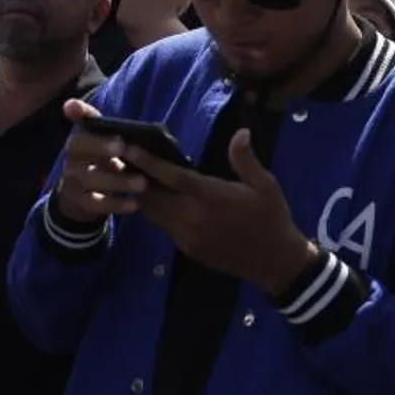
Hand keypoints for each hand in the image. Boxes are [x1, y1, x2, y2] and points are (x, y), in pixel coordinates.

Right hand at [54, 99, 143, 223]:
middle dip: (101, 145)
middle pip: (79, 147)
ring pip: (91, 178)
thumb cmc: (103, 161)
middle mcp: (72, 155)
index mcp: (82, 137)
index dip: (79, 113)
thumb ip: (116, 129)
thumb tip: (135, 121)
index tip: (76, 107)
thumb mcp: (108, 145)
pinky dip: (116, 204)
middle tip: (123, 146)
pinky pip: (95, 203)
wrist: (82, 196)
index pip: (79, 122)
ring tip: (143, 183)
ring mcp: (72, 179)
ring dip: (118, 180)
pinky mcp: (78, 201)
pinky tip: (134, 204)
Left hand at [121, 130, 317, 295]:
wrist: (274, 261)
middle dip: (134, 178)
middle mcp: (194, 217)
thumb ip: (246, 160)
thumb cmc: (271, 218)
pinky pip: (164, 227)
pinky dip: (155, 212)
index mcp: (212, 197)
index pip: (172, 176)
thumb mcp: (266, 186)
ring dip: (141, 196)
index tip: (128, 149)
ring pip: (153, 213)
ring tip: (130, 178)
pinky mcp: (187, 248)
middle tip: (120, 161)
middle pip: (152, 196)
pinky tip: (154, 201)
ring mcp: (188, 235)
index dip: (148, 162)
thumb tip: (241, 132)